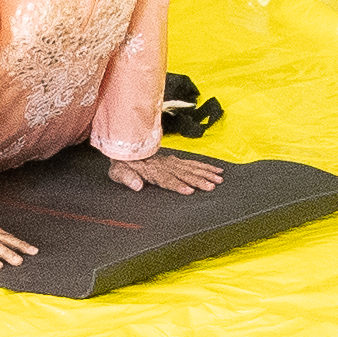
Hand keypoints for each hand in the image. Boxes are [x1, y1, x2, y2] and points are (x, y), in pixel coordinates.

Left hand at [108, 150, 226, 195]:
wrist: (126, 146)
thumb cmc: (122, 162)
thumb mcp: (118, 172)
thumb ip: (127, 178)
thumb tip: (137, 186)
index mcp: (152, 171)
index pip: (167, 180)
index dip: (178, 185)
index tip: (189, 190)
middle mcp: (165, 165)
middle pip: (184, 174)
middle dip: (199, 180)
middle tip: (212, 186)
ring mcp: (172, 162)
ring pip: (192, 168)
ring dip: (206, 174)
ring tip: (218, 180)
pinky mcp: (176, 160)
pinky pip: (193, 163)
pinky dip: (205, 166)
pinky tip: (215, 170)